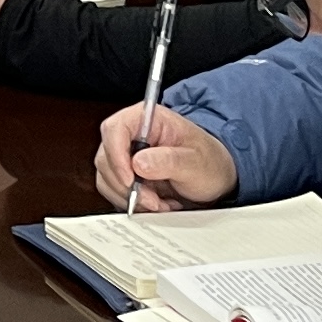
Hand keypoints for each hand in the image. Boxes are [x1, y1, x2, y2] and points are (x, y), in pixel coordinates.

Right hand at [96, 100, 238, 208]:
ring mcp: (126, 155)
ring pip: (106, 176)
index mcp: (148, 119)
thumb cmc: (209, 162)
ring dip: (130, 196)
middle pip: (107, 156)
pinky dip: (131, 202)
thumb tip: (138, 163)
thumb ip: (169, 160)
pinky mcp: (124, 174)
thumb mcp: (196, 161)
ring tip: (159, 202)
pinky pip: (113, 190)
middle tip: (152, 198)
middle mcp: (132, 134)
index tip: (130, 179)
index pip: (115, 128)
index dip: (116, 154)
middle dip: (126, 184)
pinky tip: (154, 203)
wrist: (215, 178)